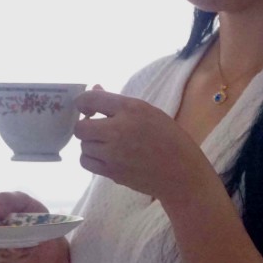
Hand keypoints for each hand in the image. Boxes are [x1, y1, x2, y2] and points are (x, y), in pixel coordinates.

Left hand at [73, 88, 214, 206]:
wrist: (182, 174)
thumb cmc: (170, 139)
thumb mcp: (149, 112)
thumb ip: (118, 103)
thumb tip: (95, 88)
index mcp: (131, 109)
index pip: (90, 99)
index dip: (82, 103)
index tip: (87, 109)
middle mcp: (119, 130)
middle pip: (80, 127)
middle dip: (85, 126)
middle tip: (97, 128)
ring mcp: (114, 153)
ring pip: (82, 146)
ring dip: (90, 143)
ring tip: (105, 144)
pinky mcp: (112, 172)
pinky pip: (86, 162)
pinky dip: (91, 158)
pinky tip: (104, 156)